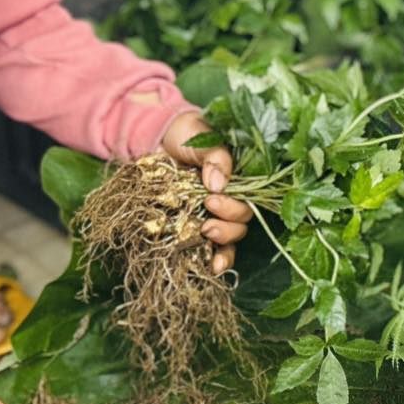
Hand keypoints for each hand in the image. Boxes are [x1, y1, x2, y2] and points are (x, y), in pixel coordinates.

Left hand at [159, 110, 252, 271]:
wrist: (156, 137)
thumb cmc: (185, 134)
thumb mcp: (203, 138)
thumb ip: (215, 157)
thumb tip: (217, 184)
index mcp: (237, 181)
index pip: (248, 201)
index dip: (234, 207)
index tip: (212, 199)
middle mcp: (228, 200)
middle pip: (240, 223)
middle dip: (227, 226)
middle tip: (207, 220)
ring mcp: (210, 215)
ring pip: (229, 239)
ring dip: (223, 246)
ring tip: (206, 237)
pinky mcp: (192, 226)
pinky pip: (209, 249)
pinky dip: (213, 260)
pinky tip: (211, 269)